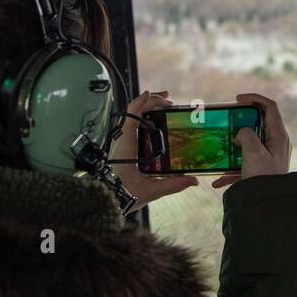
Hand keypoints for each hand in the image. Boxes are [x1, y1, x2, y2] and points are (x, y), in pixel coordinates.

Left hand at [109, 89, 197, 209]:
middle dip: (151, 103)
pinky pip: (131, 128)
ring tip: (163, 108)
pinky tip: (154, 124)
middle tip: (169, 101)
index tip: (152, 94)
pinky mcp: (121, 149)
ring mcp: (120, 144)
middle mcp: (121, 141)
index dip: (142, 101)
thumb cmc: (122, 195)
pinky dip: (142, 121)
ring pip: (132, 119)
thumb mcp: (150, 191)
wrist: (103, 201)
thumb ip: (173, 185)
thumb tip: (193, 180)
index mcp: (126, 145)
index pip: (131, 115)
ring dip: (147, 110)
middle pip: (133, 113)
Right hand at [211, 92, 290, 188]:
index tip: (237, 100)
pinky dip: (231, 171)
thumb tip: (241, 134)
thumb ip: (246, 135)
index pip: (270, 107)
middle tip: (227, 122)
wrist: (268, 206)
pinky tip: (218, 182)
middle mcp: (276, 144)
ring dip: (233, 146)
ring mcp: (269, 157)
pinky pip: (244, 165)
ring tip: (221, 148)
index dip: (254, 98)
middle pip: (258, 124)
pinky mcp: (260, 170)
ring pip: (249, 144)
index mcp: (279, 135)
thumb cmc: (264, 177)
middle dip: (241, 122)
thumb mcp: (253, 151)